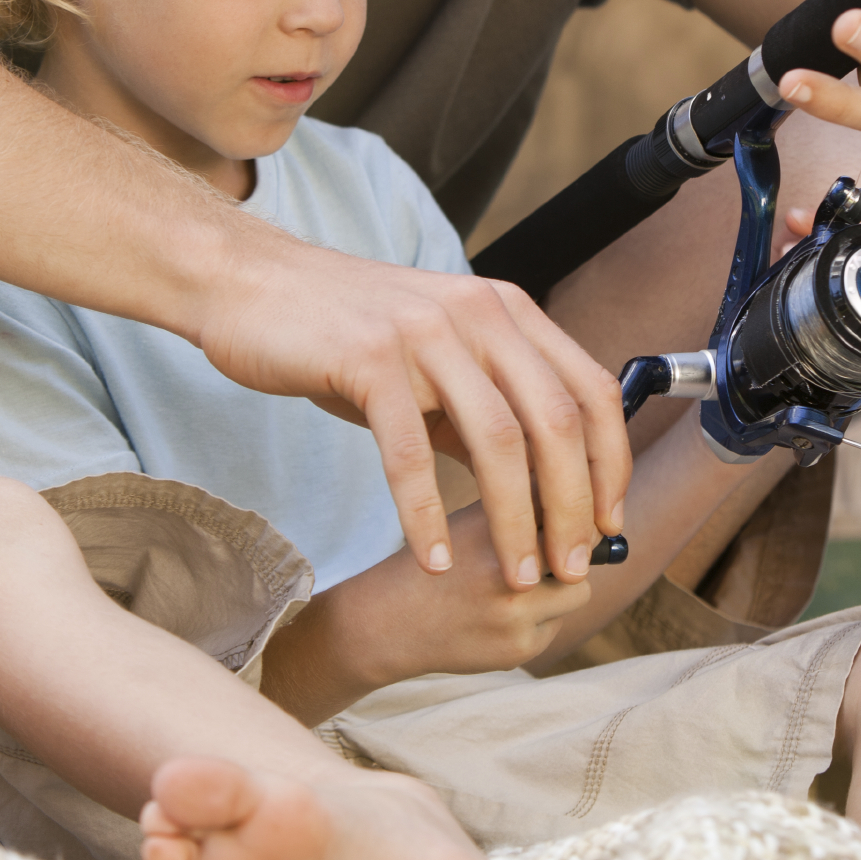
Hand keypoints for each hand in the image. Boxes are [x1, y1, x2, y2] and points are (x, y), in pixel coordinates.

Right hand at [193, 236, 629, 593]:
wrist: (252, 283)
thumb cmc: (343, 331)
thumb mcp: (434, 357)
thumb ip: (486, 406)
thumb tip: (544, 486)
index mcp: (506, 310)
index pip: (589, 390)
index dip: (609, 463)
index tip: (608, 524)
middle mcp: (478, 313)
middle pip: (554, 421)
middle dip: (572, 505)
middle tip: (570, 567)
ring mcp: (425, 332)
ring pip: (497, 441)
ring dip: (515, 520)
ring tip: (516, 576)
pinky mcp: (368, 358)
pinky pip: (410, 452)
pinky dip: (427, 515)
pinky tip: (434, 561)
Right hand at [257, 500, 593, 723]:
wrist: (389, 622)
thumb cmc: (442, 555)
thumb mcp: (473, 516)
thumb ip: (529, 505)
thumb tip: (603, 503)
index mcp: (491, 518)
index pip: (563, 502)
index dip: (575, 502)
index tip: (574, 506)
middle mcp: (503, 563)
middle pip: (580, 546)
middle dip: (571, 548)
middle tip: (548, 550)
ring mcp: (513, 612)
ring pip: (578, 589)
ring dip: (561, 586)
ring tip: (520, 585)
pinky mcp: (518, 649)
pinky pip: (557, 625)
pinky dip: (542, 619)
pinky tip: (504, 615)